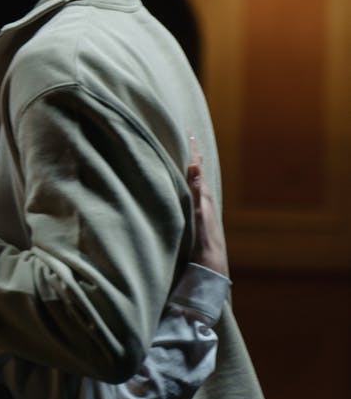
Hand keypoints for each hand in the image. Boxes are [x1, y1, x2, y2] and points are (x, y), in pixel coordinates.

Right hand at [187, 137, 227, 278]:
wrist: (211, 266)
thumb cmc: (203, 241)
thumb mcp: (198, 213)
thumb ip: (196, 190)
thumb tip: (195, 164)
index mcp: (203, 195)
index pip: (196, 167)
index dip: (191, 151)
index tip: (187, 132)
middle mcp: (204, 200)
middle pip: (197, 173)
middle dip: (192, 157)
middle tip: (189, 140)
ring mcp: (201, 211)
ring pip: (195, 184)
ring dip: (191, 171)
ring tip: (190, 160)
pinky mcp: (198, 221)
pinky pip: (192, 196)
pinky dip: (189, 186)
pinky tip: (188, 190)